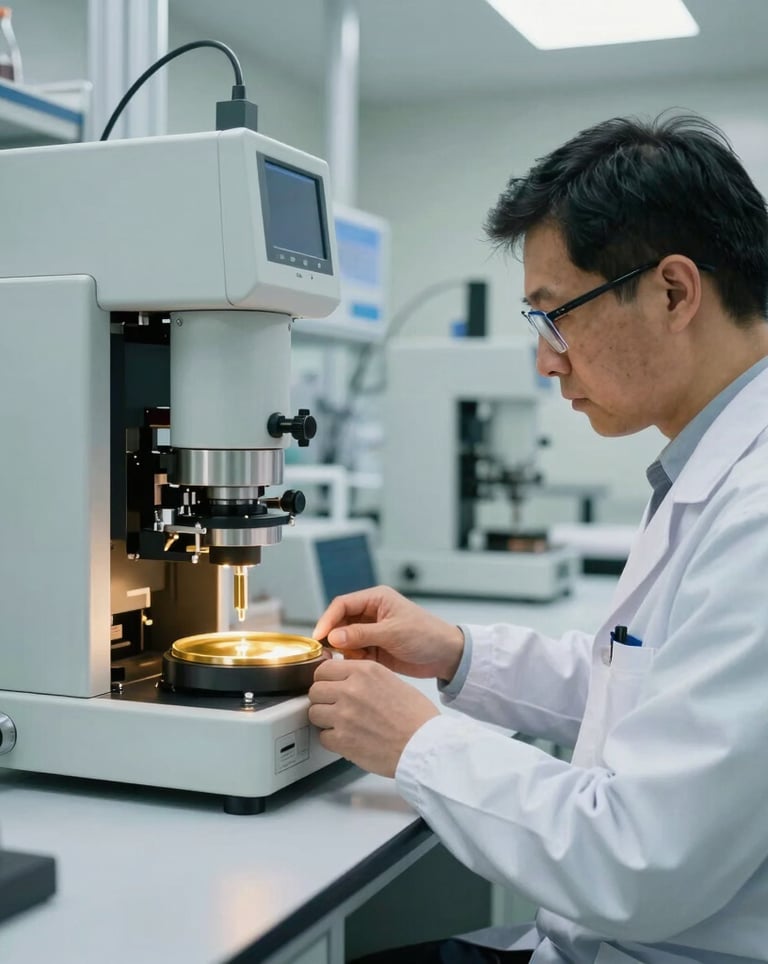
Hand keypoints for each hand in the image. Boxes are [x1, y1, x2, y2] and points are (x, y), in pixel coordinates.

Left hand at [308, 659, 438, 776]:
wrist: (424, 745)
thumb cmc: (416, 717)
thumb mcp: (391, 680)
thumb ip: (364, 677)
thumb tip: (344, 679)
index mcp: (364, 671)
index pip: (323, 669)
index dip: (325, 680)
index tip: (329, 687)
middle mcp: (351, 689)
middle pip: (315, 690)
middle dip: (323, 700)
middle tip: (335, 707)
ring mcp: (344, 715)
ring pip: (314, 713)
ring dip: (325, 720)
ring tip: (342, 724)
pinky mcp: (342, 739)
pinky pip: (322, 737)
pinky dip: (332, 740)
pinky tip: (348, 739)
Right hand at [313, 585, 464, 681]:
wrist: (446, 656)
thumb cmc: (426, 635)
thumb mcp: (392, 633)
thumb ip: (361, 634)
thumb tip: (332, 637)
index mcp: (376, 599)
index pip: (342, 605)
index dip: (327, 620)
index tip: (319, 637)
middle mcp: (371, 613)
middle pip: (340, 622)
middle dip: (334, 637)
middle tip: (329, 653)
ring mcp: (372, 631)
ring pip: (345, 639)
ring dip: (345, 650)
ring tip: (355, 659)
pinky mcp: (374, 648)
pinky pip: (354, 653)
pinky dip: (354, 660)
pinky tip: (362, 665)